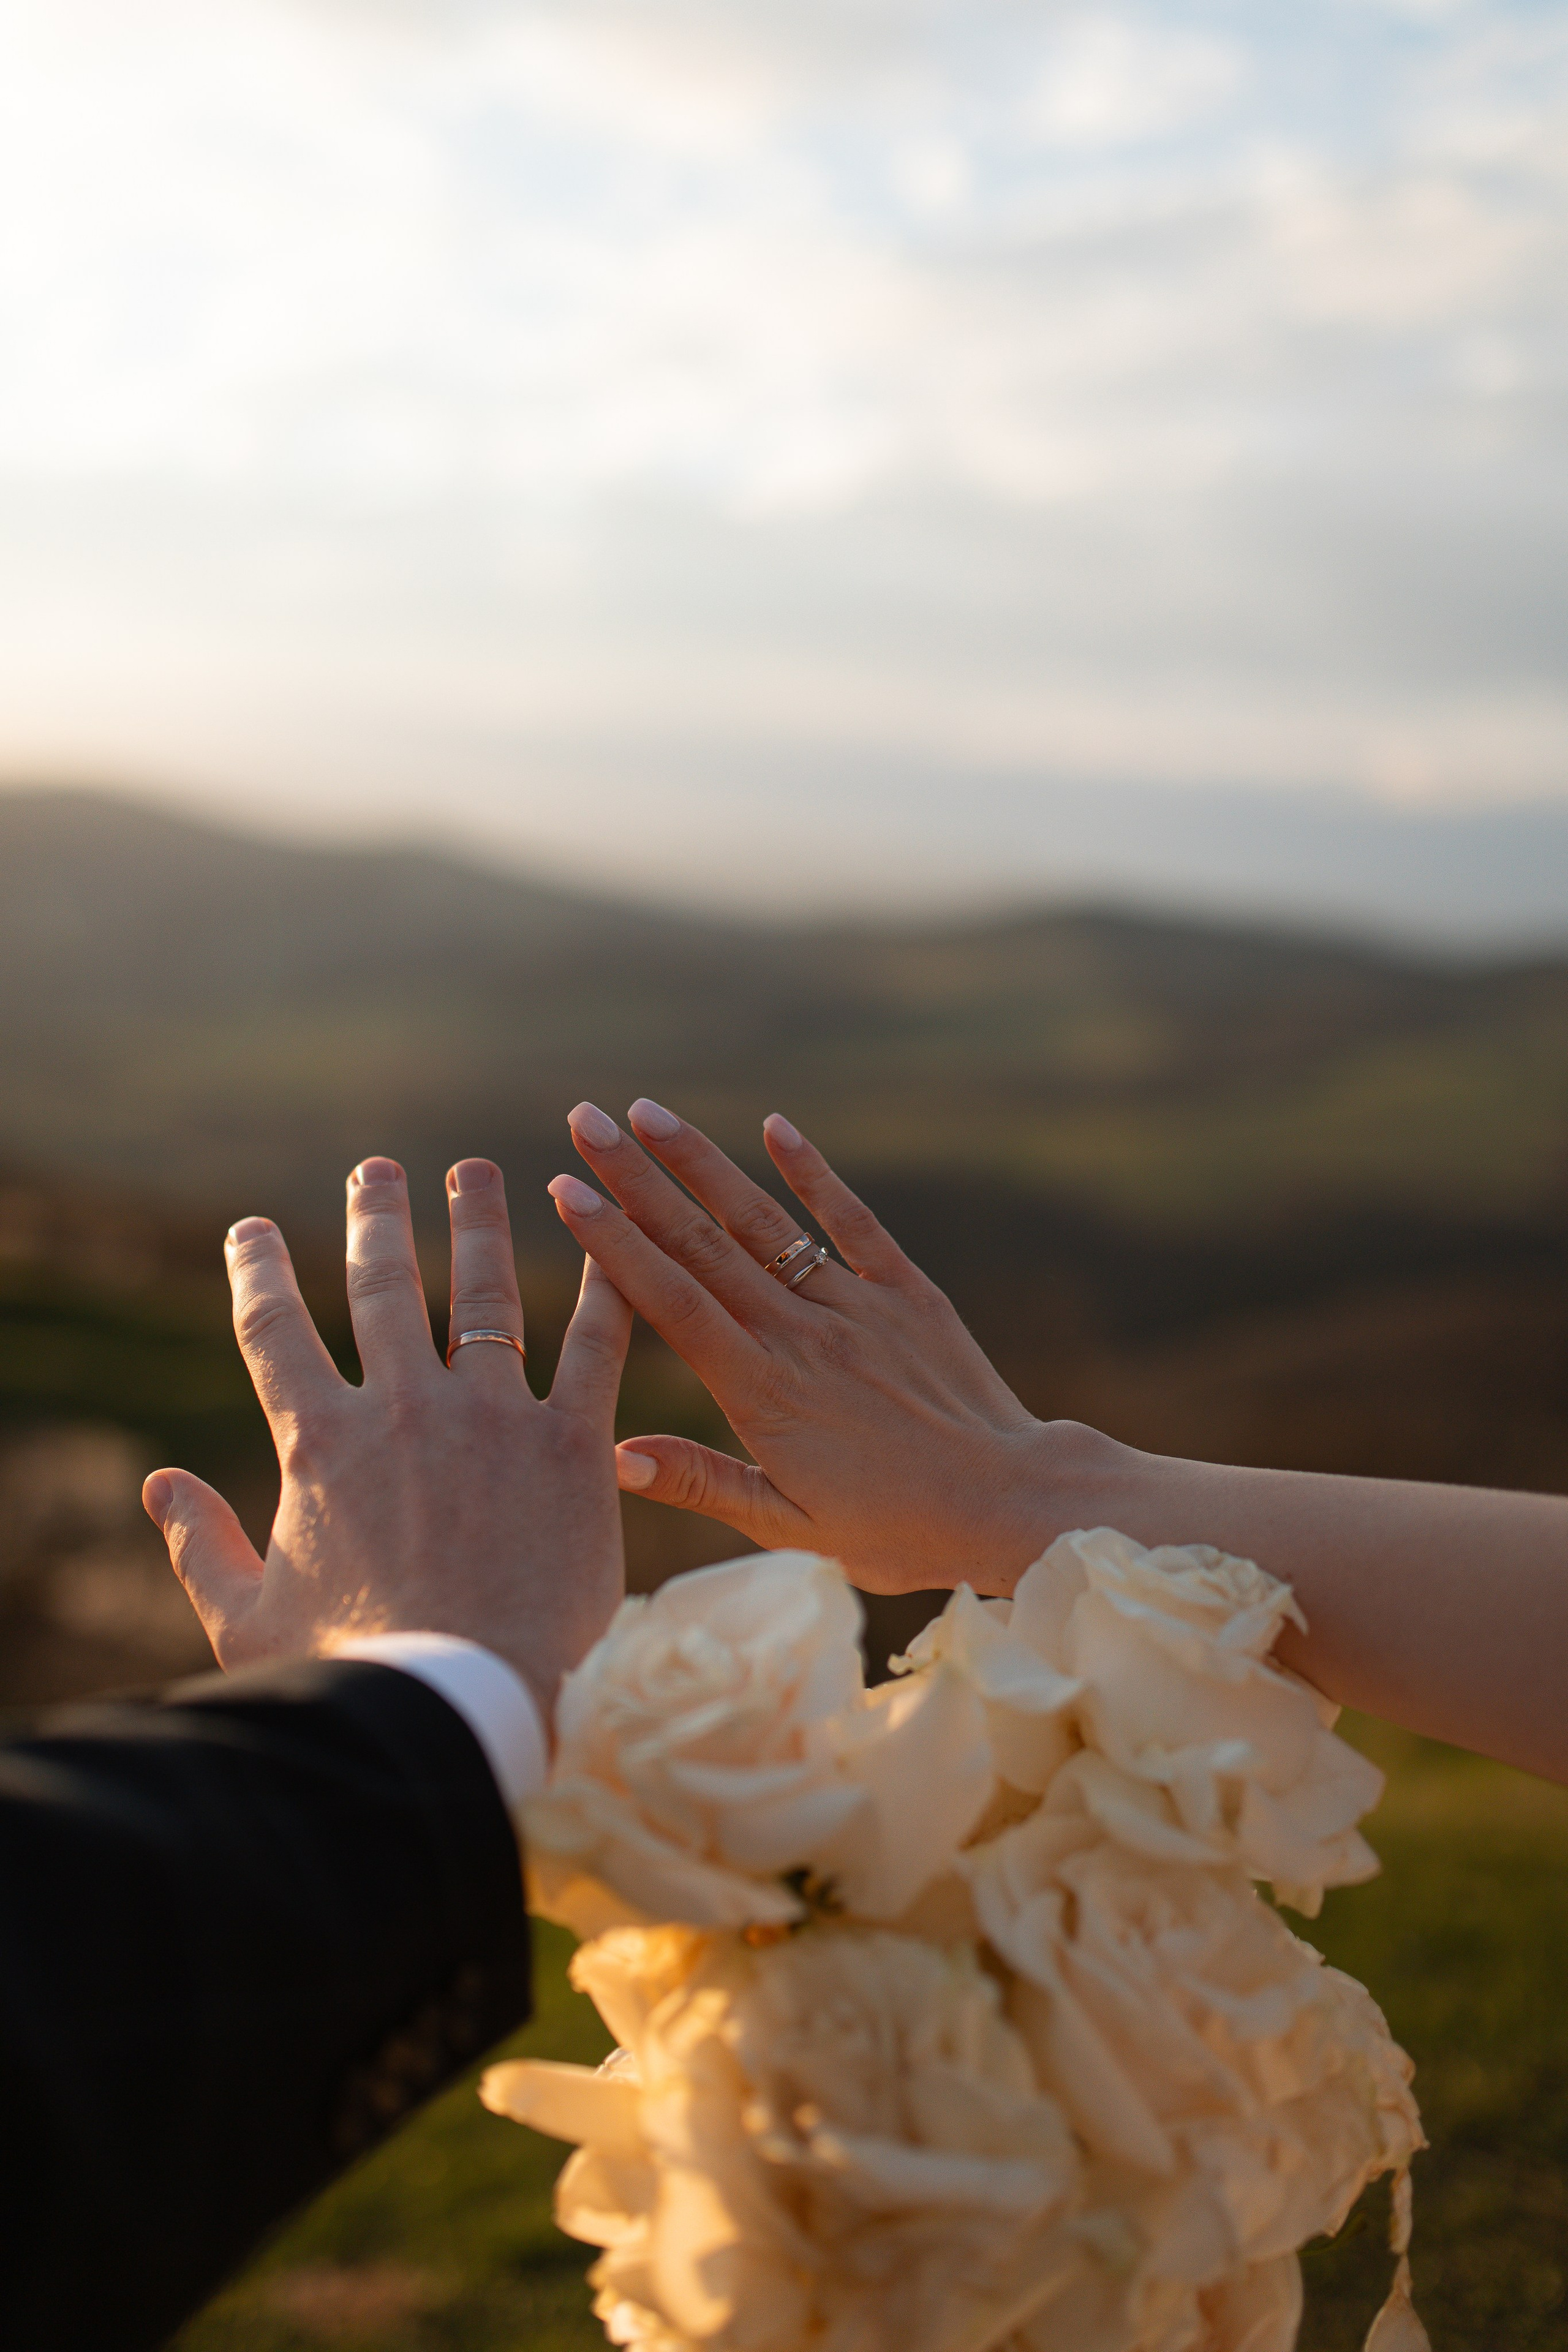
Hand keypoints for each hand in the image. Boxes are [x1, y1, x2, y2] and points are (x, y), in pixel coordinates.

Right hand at [143, 1156, 632, 1724]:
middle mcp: (404, 1410)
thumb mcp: (247, 1620)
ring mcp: (493, 1420)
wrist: (469, 1703)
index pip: (272, 1331)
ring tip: (476, 1174)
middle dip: (375, 1219)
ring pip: (484, 1295)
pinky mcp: (573, 1446)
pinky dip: (604, 1292)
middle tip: (376, 1170)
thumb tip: (156, 1487)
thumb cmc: (354, 1673)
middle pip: (382, 1288)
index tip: (250, 1228)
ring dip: (477, 1225)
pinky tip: (611, 1247)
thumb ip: (201, 1547)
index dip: (256, 1271)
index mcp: (319, 1444)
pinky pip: (594, 1349)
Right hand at [546, 1103, 1104, 1593]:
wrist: (1012, 1502)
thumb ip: (705, 1484)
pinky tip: (775, 1126)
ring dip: (702, 1163)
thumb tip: (617, 1456)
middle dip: (636, 1179)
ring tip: (647, 1111)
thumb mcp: (794, 1529)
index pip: (669, 1300)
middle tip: (581, 1120)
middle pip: (701, 1243)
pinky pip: (852, 1221)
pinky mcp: (908, 1291)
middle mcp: (801, 1334)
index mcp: (763, 1391)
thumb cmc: (901, 1529)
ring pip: (764, 1222)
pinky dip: (814, 1172)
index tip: (564, 1189)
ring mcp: (856, 1305)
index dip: (613, 1241)